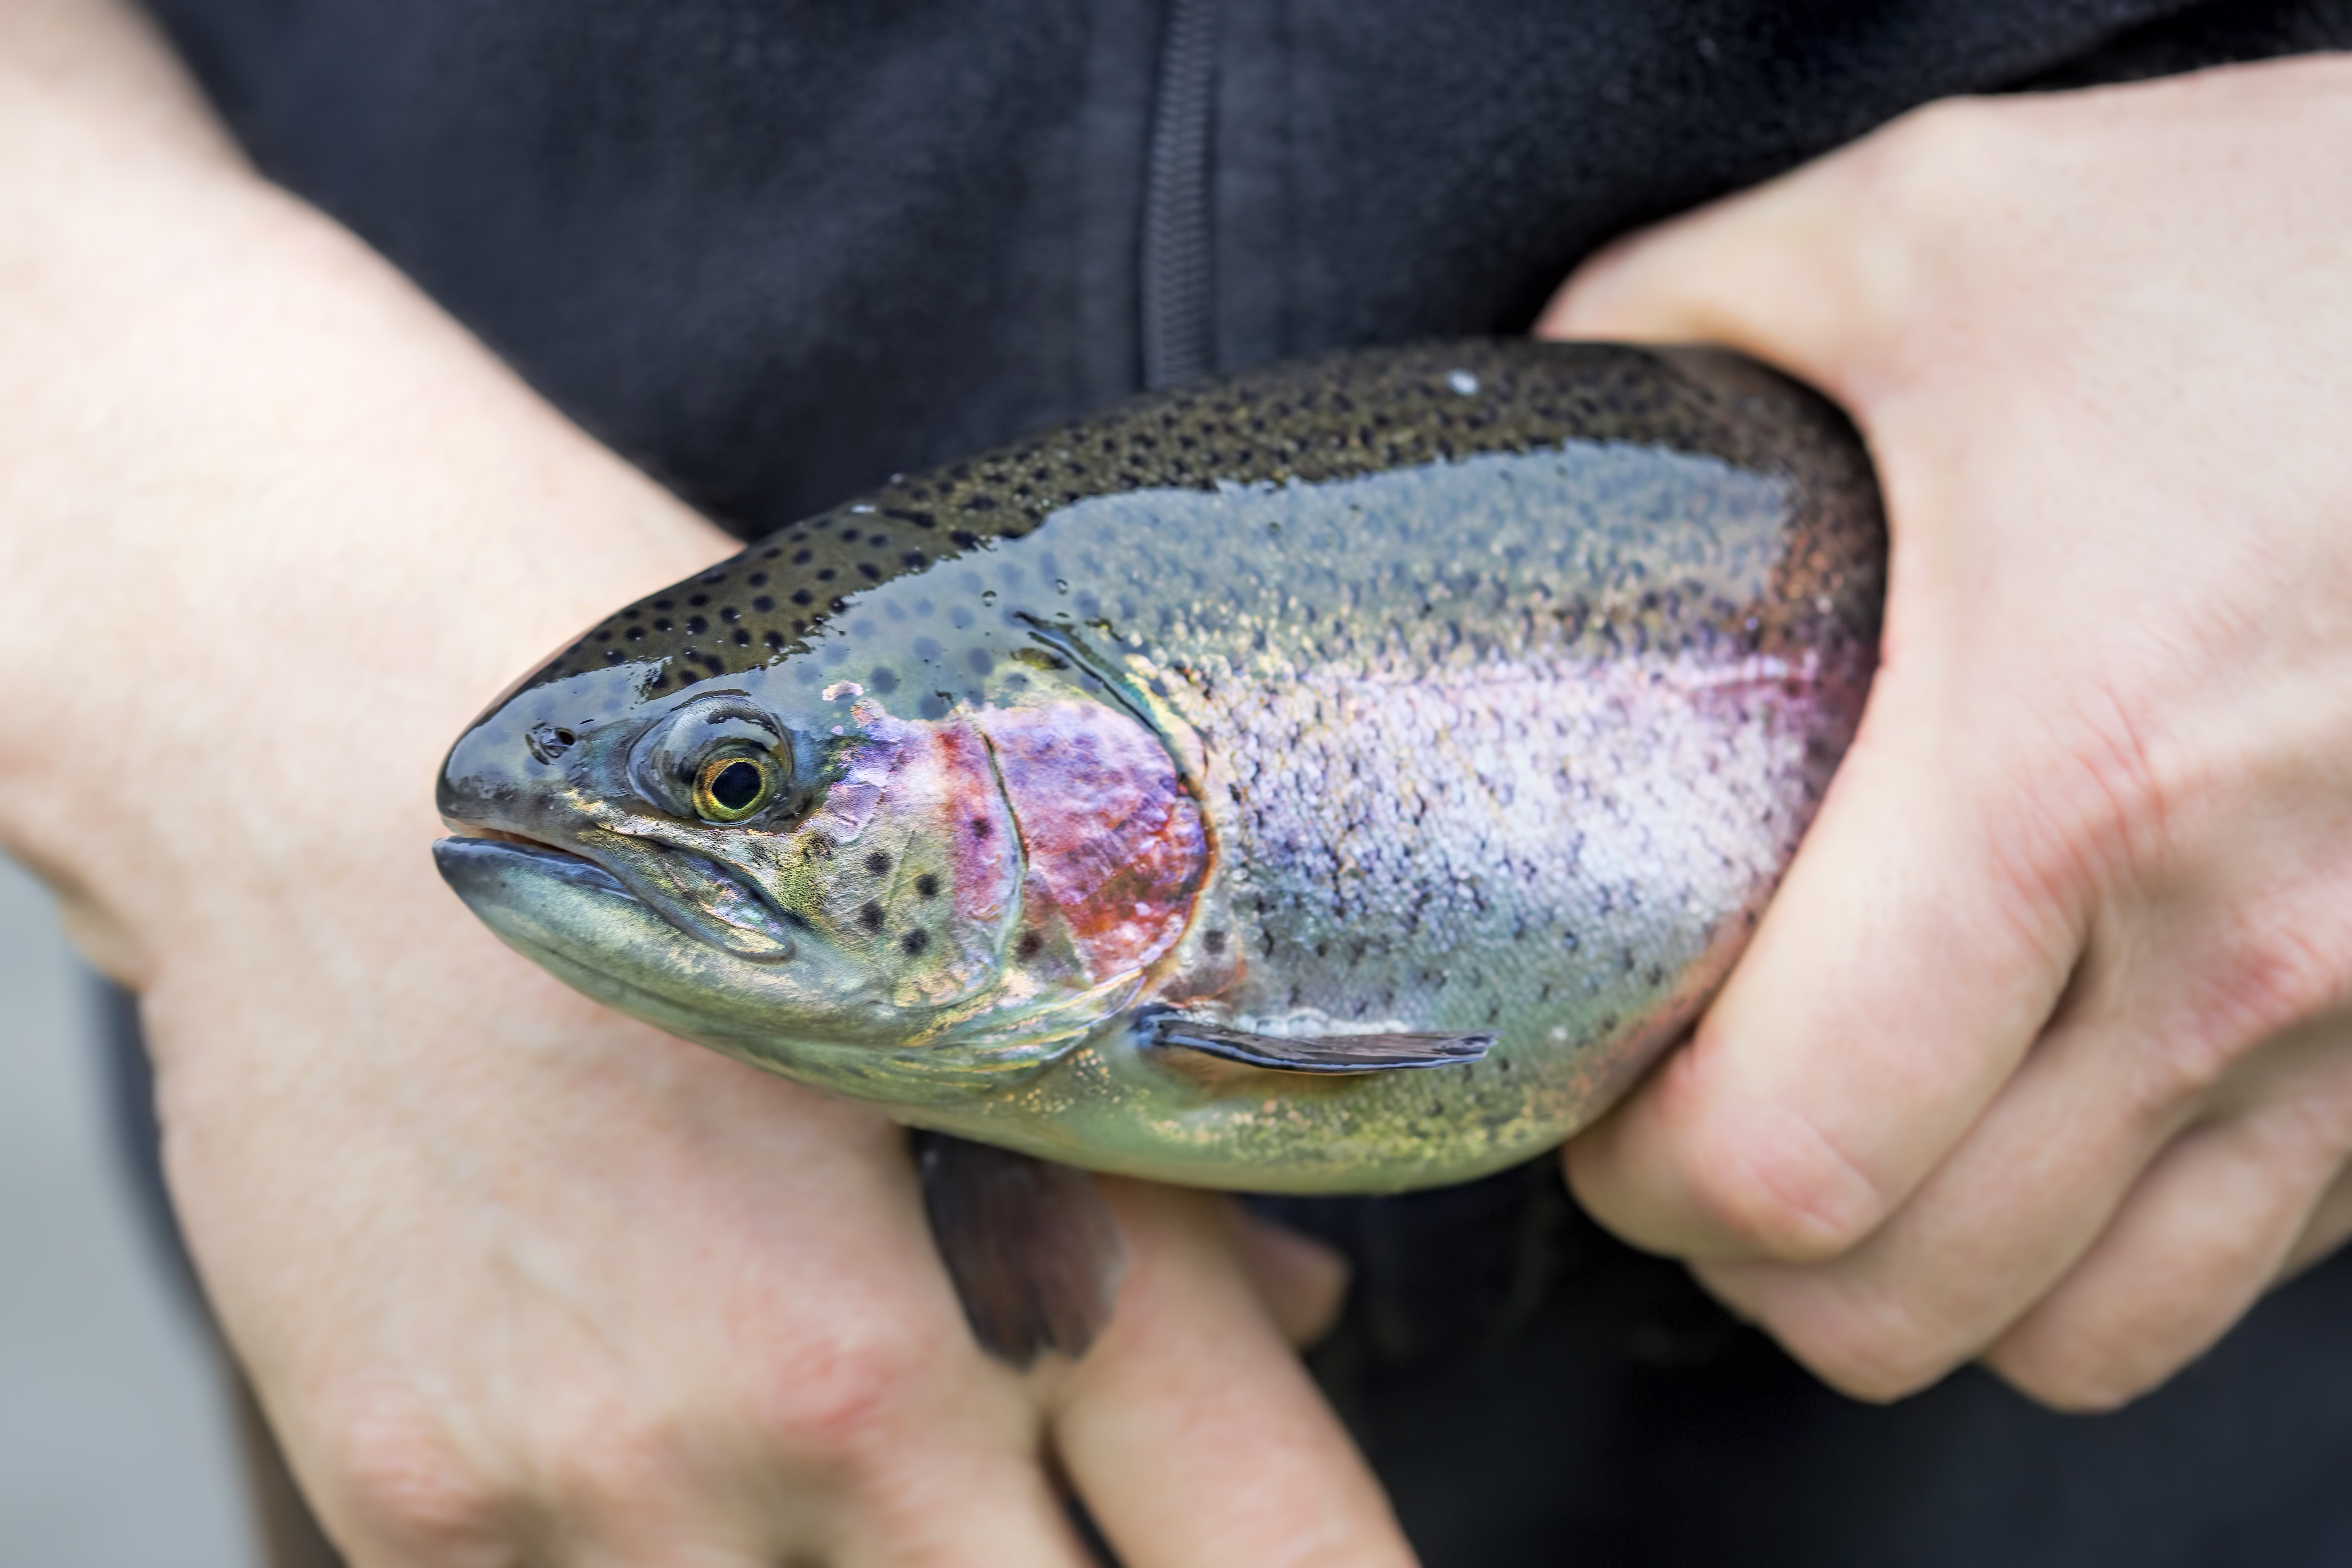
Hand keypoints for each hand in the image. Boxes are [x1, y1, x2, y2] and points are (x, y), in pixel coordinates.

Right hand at [0, 3, 1400, 1561]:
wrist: (336, 778)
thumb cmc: (699, 839)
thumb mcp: (978, 976)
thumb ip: (1168, 1194)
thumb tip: (1306, 1331)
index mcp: (1024, 1261)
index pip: (1284, 1557)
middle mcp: (833, 1404)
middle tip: (1042, 1514)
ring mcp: (612, 1483)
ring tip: (824, 1464)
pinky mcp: (417, 1510)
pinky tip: (658, 1473)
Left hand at [1541, 55, 2351, 1410]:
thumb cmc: (2289, 251)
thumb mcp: (1933, 229)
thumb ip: (1691, 320)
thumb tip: (1557, 387)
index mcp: (2061, 778)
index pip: (1787, 1157)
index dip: (1645, 1175)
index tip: (1605, 1097)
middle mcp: (2241, 947)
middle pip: (1912, 1296)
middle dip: (1756, 1251)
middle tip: (1698, 1125)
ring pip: (2091, 1329)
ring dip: (1930, 1278)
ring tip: (1859, 1150)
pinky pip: (2254, 1258)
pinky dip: (2114, 1239)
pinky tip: (2048, 1111)